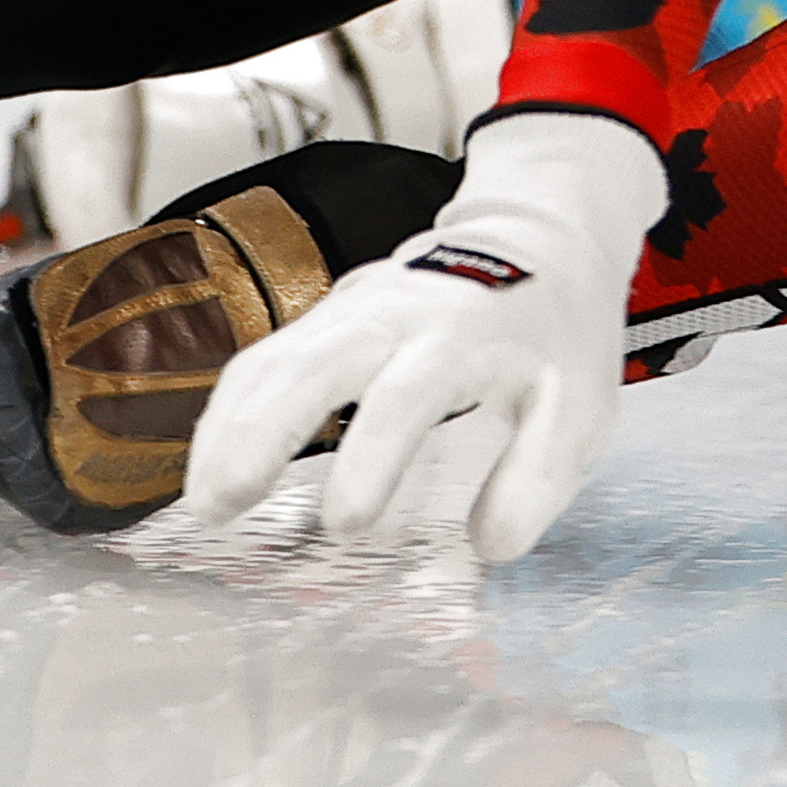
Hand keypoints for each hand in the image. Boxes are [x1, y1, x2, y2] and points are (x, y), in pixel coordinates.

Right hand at [175, 108, 664, 557]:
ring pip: (272, 360)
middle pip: (310, 365)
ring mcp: (350, 309)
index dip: (371, 456)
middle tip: (222, 506)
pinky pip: (263, 360)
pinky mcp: (324, 318)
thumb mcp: (581, 406)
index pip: (405, 395)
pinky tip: (211, 466)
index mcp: (461, 337)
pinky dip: (228, 412)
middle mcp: (393, 315)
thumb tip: (492, 546)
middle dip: (260, 433)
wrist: (537, 240)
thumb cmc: (555, 337)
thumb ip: (539, 475)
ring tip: (205, 504)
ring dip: (229, 428)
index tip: (345, 524)